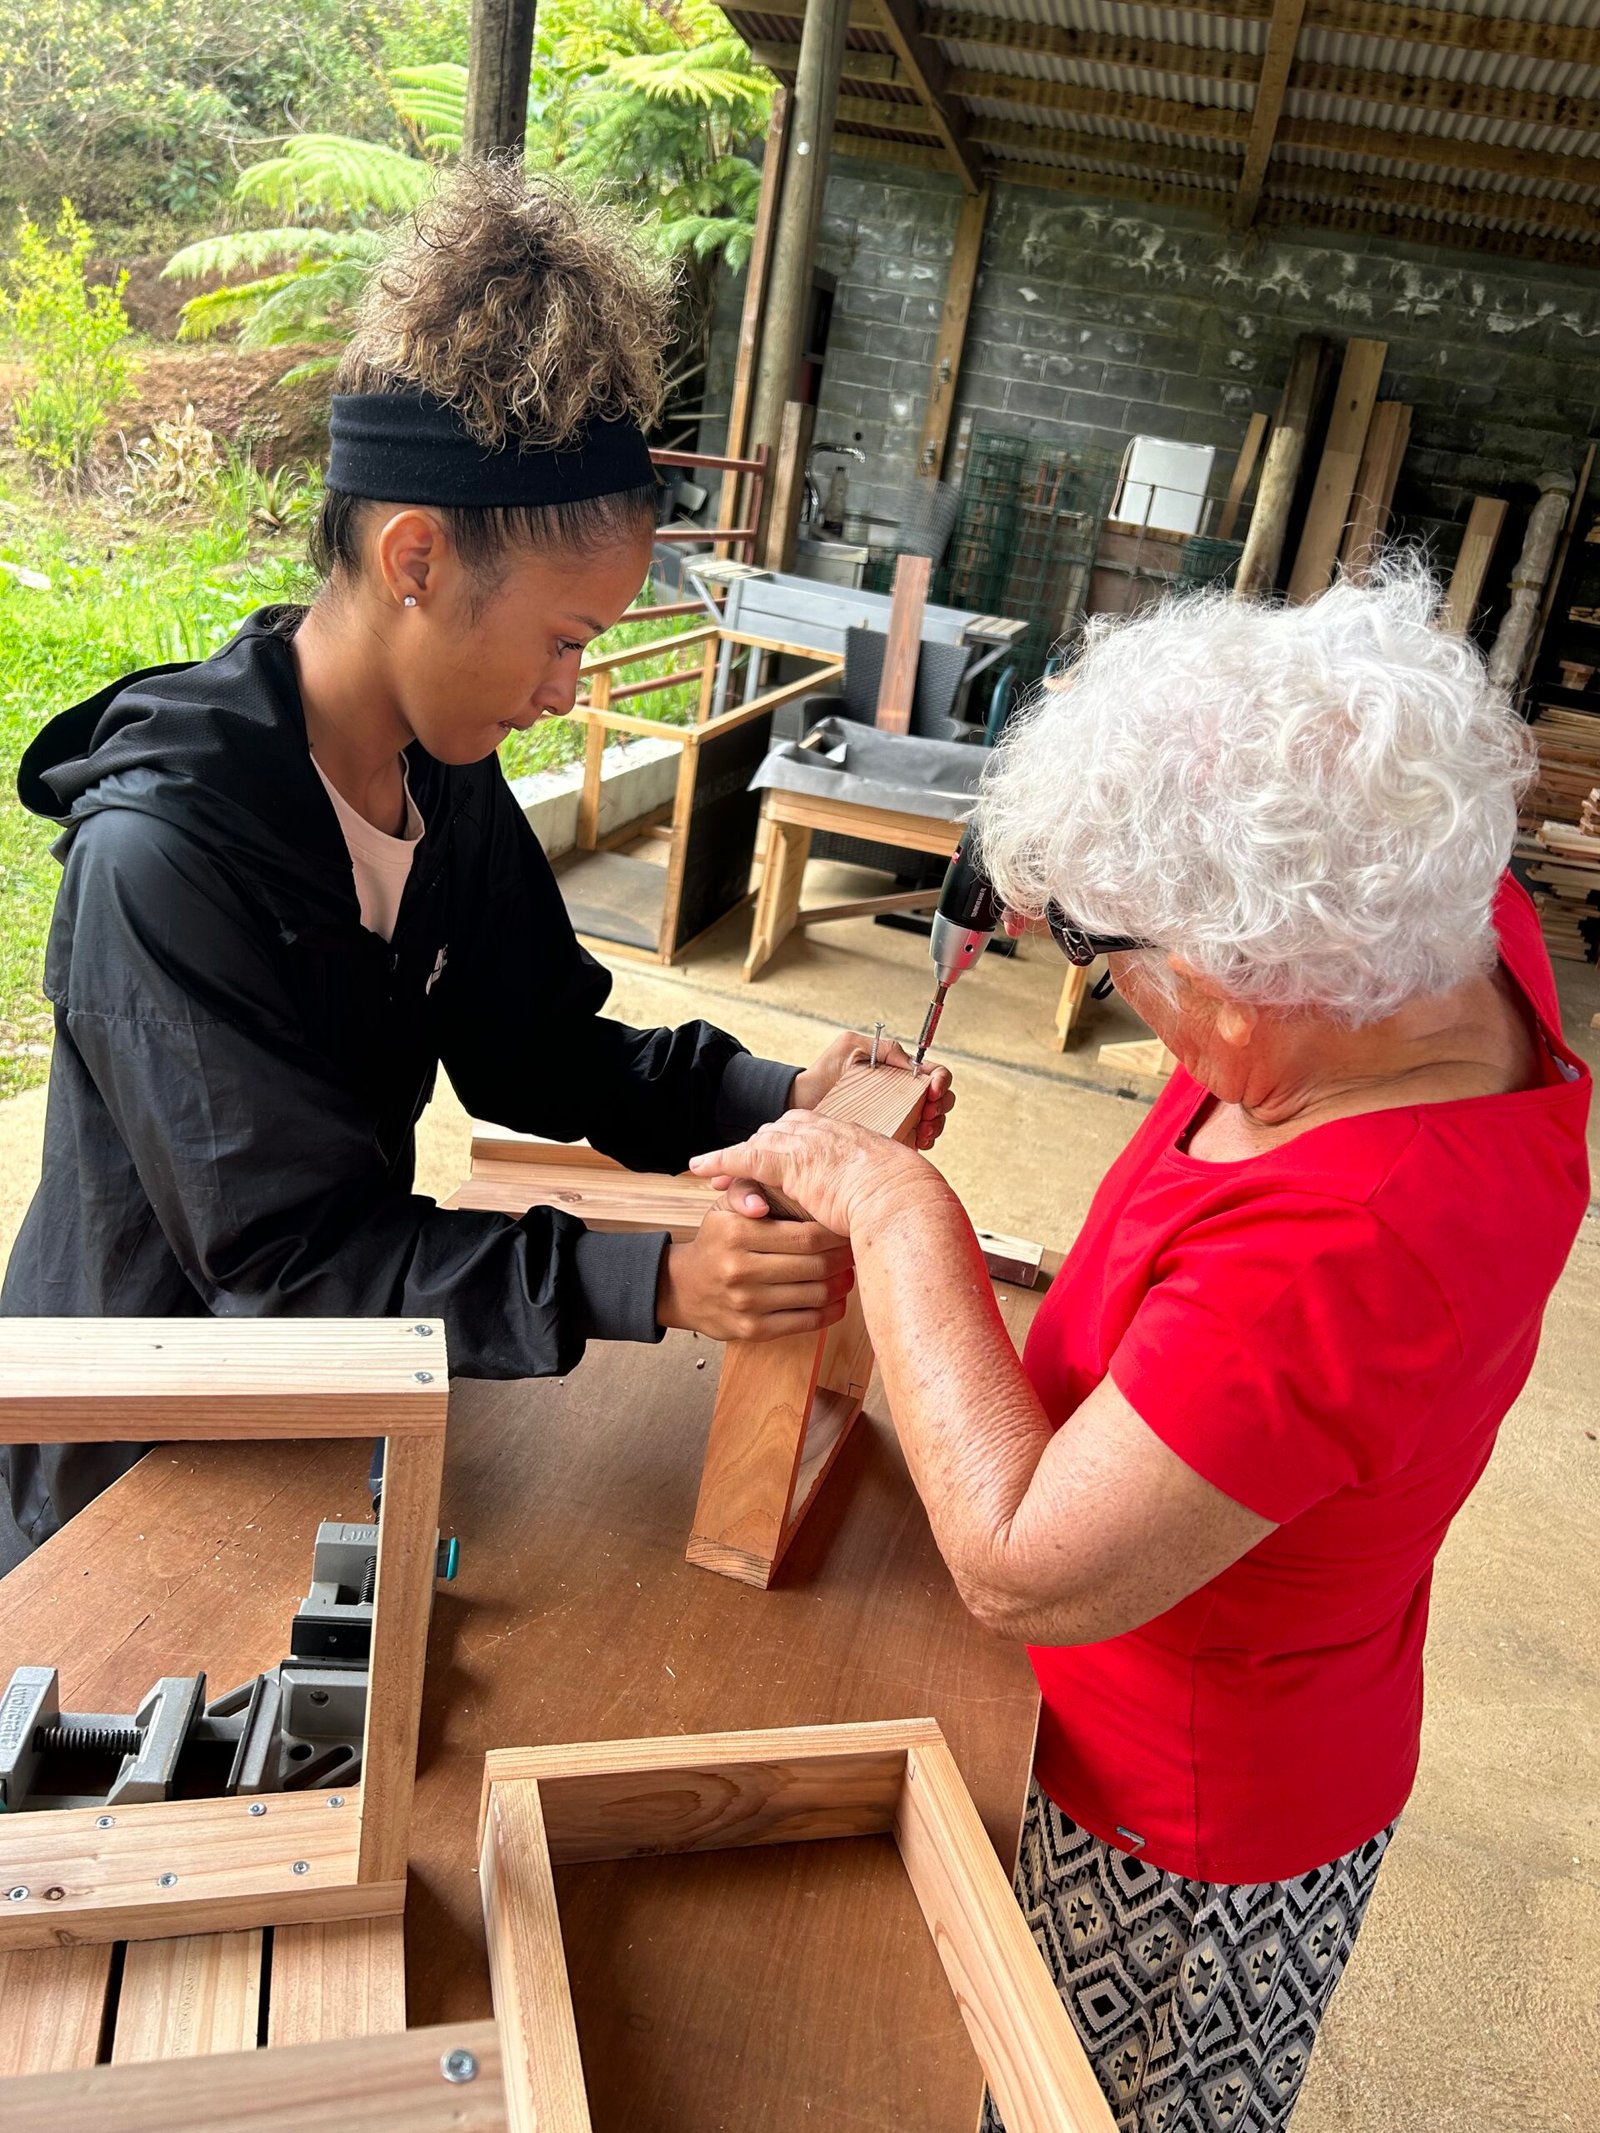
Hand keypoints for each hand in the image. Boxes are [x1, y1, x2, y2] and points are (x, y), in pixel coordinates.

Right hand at [656, 1203, 853, 1342]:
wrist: (683, 1288)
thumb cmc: (716, 1242)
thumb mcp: (723, 1209)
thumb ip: (746, 1191)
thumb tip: (763, 1201)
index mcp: (737, 1233)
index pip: (805, 1235)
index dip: (835, 1233)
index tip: (845, 1229)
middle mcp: (740, 1269)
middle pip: (816, 1265)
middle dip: (844, 1258)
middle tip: (855, 1251)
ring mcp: (747, 1303)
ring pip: (816, 1294)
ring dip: (841, 1285)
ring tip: (848, 1273)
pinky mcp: (753, 1330)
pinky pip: (806, 1322)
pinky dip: (830, 1311)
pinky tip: (836, 1300)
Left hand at [690, 1110, 938, 1241]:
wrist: (900, 1196)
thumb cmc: (902, 1198)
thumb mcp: (885, 1184)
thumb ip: (869, 1186)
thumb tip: (875, 1202)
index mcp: (842, 1135)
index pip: (802, 1132)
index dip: (780, 1146)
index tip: (770, 1160)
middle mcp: (820, 1131)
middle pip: (775, 1135)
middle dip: (753, 1150)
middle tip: (733, 1167)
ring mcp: (803, 1144)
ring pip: (757, 1146)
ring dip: (731, 1159)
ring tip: (709, 1171)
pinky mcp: (788, 1162)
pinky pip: (744, 1159)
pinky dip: (719, 1161)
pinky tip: (698, 1168)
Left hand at [790, 1031, 954, 1151]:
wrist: (801, 1102)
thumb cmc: (824, 1072)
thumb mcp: (851, 1046)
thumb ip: (883, 1047)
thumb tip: (912, 1063)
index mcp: (899, 1072)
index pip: (934, 1073)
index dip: (941, 1080)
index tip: (932, 1089)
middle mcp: (904, 1094)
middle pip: (941, 1099)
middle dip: (941, 1105)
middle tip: (928, 1113)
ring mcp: (900, 1117)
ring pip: (935, 1121)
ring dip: (937, 1125)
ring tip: (924, 1131)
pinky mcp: (891, 1137)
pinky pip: (919, 1141)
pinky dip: (926, 1141)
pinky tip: (918, 1141)